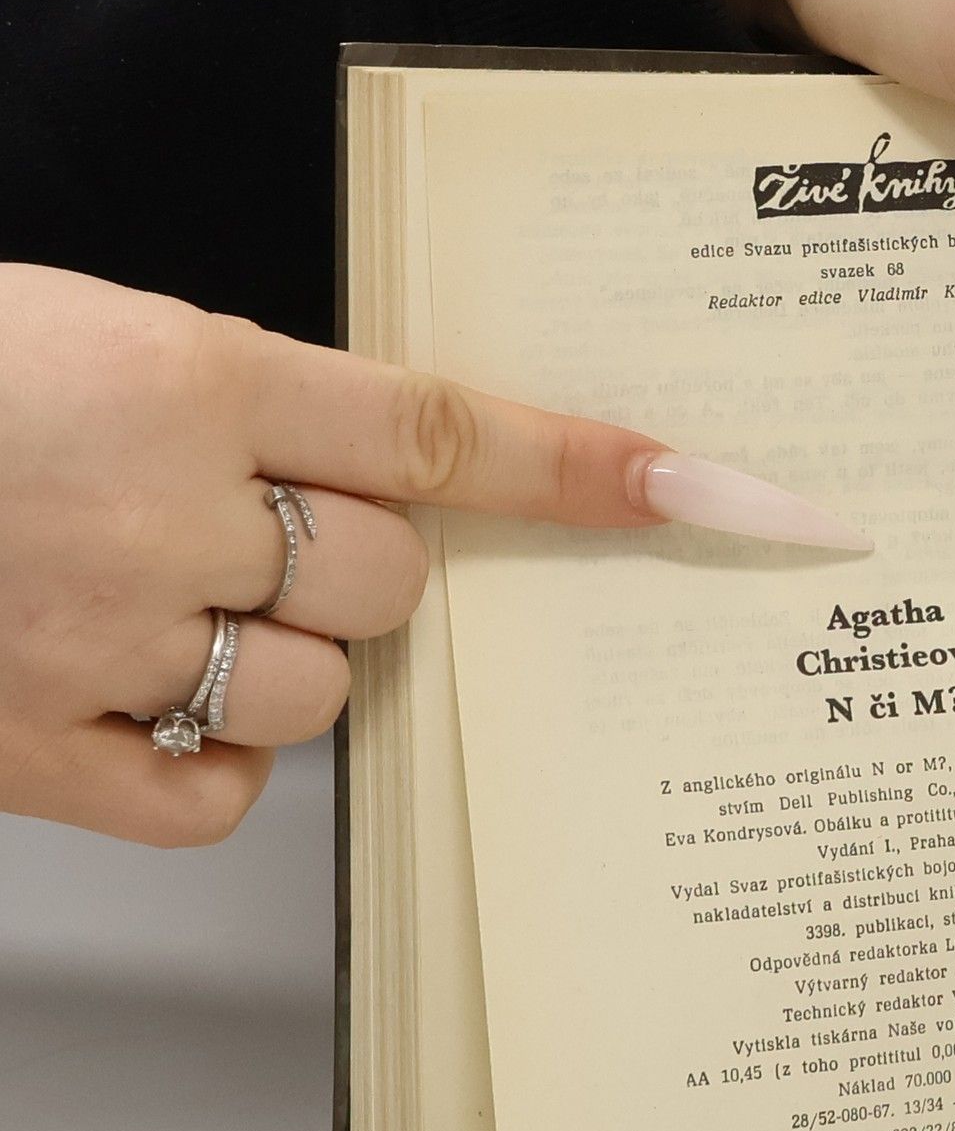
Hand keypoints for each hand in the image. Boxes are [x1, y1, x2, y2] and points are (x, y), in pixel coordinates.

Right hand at [0, 266, 861, 844]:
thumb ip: (251, 400)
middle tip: (262, 537)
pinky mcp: (31, 749)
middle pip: (390, 579)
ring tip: (171, 608)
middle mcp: (160, 507)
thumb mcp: (97, 334)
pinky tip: (143, 702)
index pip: (443, 428)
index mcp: (183, 371)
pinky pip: (219, 796)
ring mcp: (96, 637)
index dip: (587, 468)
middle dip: (356, 566)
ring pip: (321, 690)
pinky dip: (208, 762)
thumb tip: (396, 482)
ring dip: (282, 660)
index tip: (712, 495)